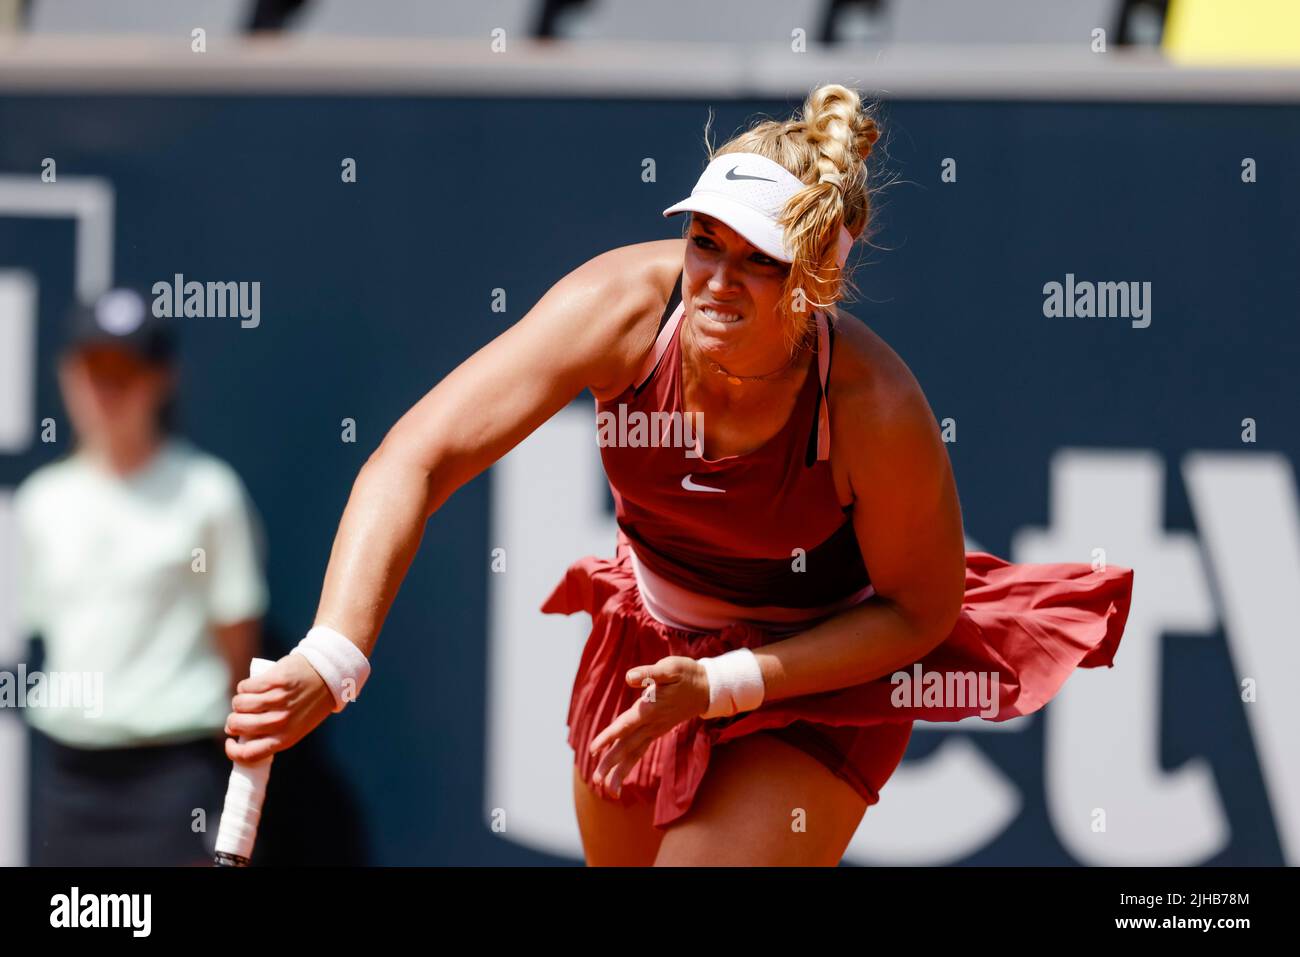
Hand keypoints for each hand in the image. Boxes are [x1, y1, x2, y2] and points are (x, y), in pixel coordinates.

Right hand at [224, 653, 333, 761]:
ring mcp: (278, 700)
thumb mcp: (296, 726)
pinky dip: (245, 686)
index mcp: (286, 738)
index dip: (233, 751)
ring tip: (248, 699)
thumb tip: (241, 737)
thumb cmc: (309, 702)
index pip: (249, 754)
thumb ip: (272, 734)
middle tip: (238, 716)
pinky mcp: (275, 680)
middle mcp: (281, 721)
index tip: (230, 741)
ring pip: (239, 704)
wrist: (328, 674)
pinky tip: (254, 686)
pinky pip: (245, 687)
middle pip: (238, 726)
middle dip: (232, 721)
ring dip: (239, 702)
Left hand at [588, 655, 710, 797]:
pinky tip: (619, 773)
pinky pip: (640, 750)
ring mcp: (655, 729)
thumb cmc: (687, 675)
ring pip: (634, 752)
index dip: (608, 736)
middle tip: (596, 780)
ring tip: (606, 788)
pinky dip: (629, 762)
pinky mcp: (657, 731)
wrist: (708, 688)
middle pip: (627, 746)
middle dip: (611, 763)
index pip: (625, 725)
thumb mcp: (670, 668)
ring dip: (619, 770)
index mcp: (651, 709)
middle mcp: (652, 724)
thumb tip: (629, 677)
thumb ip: (649, 673)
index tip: (592, 749)